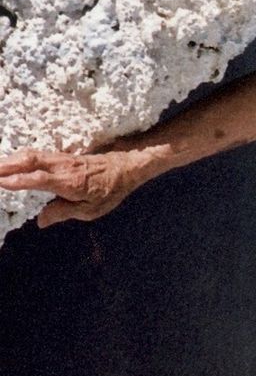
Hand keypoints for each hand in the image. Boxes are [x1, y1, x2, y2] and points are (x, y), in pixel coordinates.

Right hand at [0, 148, 147, 226]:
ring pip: (31, 155)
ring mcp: (61, 159)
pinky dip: (19, 157)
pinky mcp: (60, 156)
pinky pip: (36, 154)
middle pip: (30, 161)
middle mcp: (63, 167)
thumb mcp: (91, 210)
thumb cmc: (109, 190)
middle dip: (6, 166)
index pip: (39, 179)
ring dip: (9, 159)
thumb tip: (40, 221)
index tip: (1, 182)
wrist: (123, 167)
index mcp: (70, 182)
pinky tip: (8, 161)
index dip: (20, 181)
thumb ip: (63, 213)